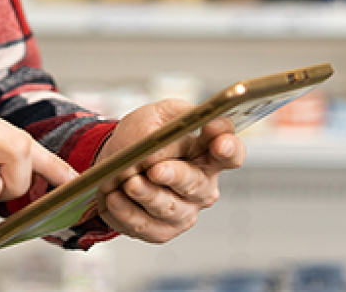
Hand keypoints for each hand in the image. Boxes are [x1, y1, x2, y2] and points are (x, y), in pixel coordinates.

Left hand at [95, 99, 245, 243]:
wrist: (113, 163)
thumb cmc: (142, 138)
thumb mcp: (157, 114)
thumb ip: (172, 121)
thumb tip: (170, 141)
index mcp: (209, 153)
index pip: (232, 153)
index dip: (229, 148)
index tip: (219, 141)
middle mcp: (202, 185)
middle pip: (198, 184)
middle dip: (176, 176)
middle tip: (156, 168)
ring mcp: (184, 210)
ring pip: (169, 207)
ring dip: (147, 194)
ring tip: (129, 182)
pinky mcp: (161, 230)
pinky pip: (145, 224)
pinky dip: (127, 211)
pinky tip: (116, 196)